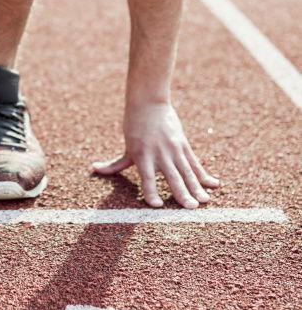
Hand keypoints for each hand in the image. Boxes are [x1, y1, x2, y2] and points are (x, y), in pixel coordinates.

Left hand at [91, 102, 219, 208]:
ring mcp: (173, 149)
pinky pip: (195, 163)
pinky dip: (205, 175)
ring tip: (205, 201)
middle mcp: (159, 154)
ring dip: (197, 187)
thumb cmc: (134, 126)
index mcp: (142, 156)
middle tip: (191, 207)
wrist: (149, 102)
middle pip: (172, 177)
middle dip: (182, 193)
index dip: (151, 192)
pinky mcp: (183, 144)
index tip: (157, 205)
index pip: (147, 179)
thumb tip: (94, 169)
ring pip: (187, 172)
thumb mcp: (126, 146)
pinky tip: (214, 184)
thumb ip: (115, 163)